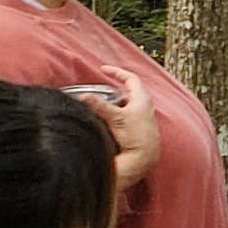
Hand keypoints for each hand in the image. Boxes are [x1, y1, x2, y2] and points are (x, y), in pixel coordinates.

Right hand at [86, 70, 164, 187]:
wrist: (144, 158)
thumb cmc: (136, 137)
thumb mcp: (116, 118)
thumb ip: (99, 105)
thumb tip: (82, 97)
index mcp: (142, 99)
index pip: (131, 78)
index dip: (117, 72)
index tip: (104, 69)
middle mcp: (144, 107)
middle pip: (127, 92)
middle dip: (112, 90)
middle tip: (99, 90)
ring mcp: (142, 118)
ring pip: (124, 105)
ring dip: (112, 104)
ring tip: (98, 106)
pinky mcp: (137, 128)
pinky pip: (124, 116)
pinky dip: (114, 114)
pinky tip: (105, 120)